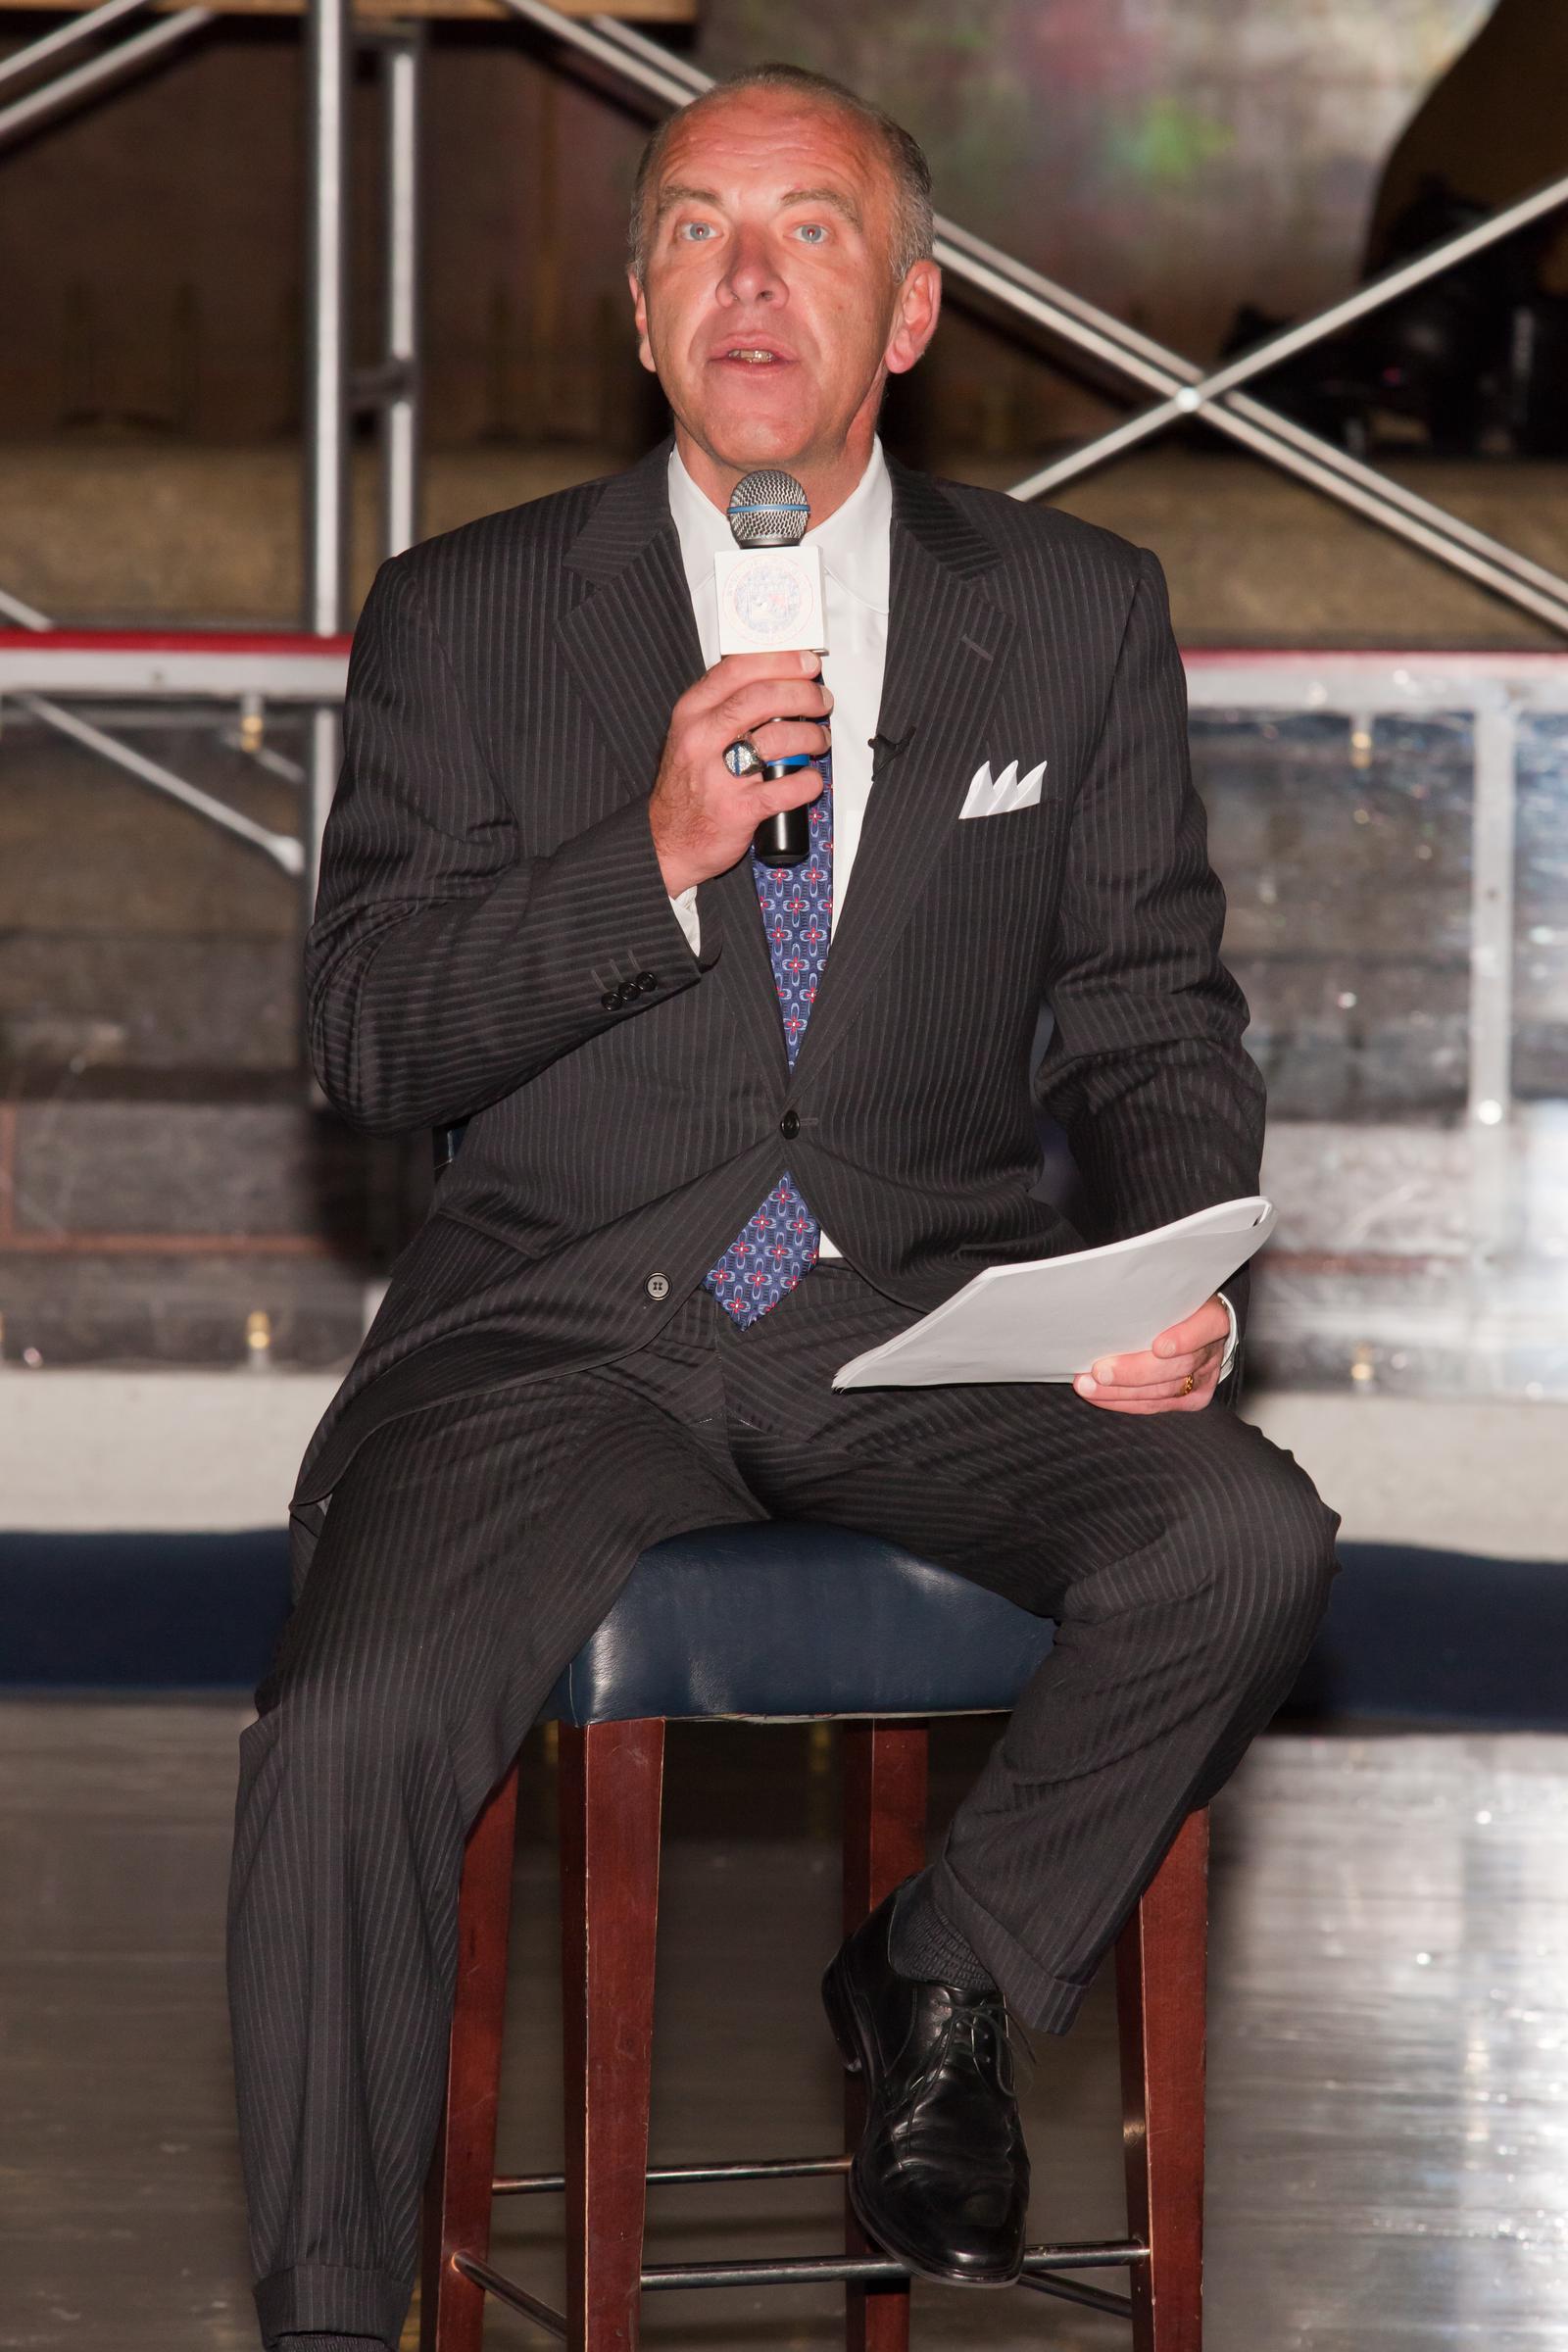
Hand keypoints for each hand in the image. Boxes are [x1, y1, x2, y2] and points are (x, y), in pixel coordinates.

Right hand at [649, 650, 831, 895]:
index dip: (779, 661)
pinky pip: (786, 789)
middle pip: (762, 699)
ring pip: (777, 740)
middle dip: (803, 694)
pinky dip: (808, 782)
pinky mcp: (738, 809)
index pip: (737, 670)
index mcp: (692, 713)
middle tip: (820, 701)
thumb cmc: (687, 785)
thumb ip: (725, 706)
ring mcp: (719, 776)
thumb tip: (777, 681)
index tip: (805, 663)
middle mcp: (702, 739)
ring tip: (819, 740)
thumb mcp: (692, 733)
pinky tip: (812, 780)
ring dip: (810, 737)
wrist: (666, 840)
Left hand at [1072, 1293, 1228, 1414]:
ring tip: (1089, 1386)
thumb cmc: (1174, 1306)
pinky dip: (1125, 1402)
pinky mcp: (1194, 1398)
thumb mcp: (1170, 1293)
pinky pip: (1157, 1405)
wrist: (1198, 1328)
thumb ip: (1152, 1296)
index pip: (1208, 1325)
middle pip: (1180, 1365)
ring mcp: (1205, 1376)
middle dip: (1135, 1371)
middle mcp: (1212, 1349)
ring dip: (1121, 1391)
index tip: (1159, 1346)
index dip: (1185, 1338)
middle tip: (1100, 1372)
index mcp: (1213, 1316)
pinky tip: (1102, 1397)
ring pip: (1164, 1390)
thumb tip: (1109, 1295)